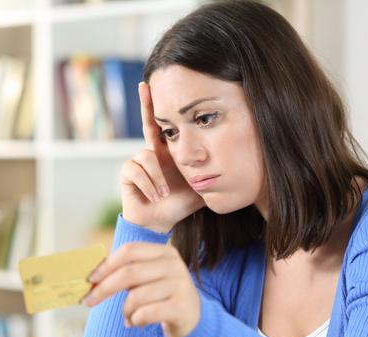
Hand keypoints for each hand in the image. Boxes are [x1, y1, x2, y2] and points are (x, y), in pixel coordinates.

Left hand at [83, 242, 199, 336]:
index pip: (129, 251)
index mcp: (164, 252)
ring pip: (136, 296)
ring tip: (127, 316)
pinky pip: (145, 313)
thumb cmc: (161, 295)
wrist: (193, 318)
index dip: (106, 265)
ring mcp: (181, 285)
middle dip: (104, 288)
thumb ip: (127, 271)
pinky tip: (138, 322)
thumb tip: (93, 277)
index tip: (90, 279)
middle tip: (89, 301)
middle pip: (129, 273)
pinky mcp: (182, 307)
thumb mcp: (148, 277)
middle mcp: (175, 265)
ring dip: (124, 310)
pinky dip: (135, 320)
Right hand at [120, 82, 204, 231]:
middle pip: (147, 122)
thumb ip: (215, 176)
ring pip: (146, 156)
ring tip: (164, 193)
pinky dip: (149, 185)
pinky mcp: (127, 174)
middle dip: (146, 102)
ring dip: (158, 178)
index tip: (156, 83)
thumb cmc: (181, 204)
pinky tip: (154, 196)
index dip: (160, 105)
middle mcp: (151, 152)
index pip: (165, 124)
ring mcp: (137, 161)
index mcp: (169, 151)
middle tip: (145, 85)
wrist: (161, 222)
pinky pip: (136, 170)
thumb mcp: (202, 187)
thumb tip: (241, 169)